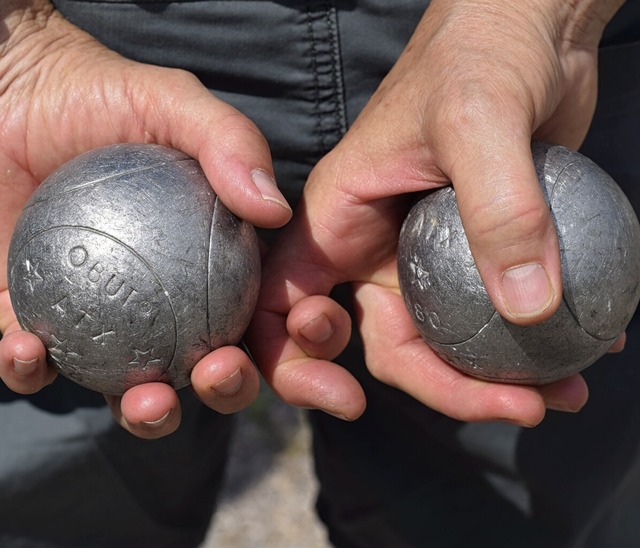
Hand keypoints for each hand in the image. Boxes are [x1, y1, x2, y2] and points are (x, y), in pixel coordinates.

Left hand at [0, 1, 290, 437]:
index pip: (264, 314)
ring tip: (145, 396)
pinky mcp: (32, 321)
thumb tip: (275, 211)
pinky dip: (31, 368)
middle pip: (211, 367)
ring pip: (134, 387)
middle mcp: (166, 302)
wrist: (10, 92)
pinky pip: (35, 363)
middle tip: (220, 371)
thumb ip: (231, 143)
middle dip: (230, 389)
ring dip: (146, 411)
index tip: (306, 332)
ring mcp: (102, 319)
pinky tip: (31, 348)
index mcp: (211, 266)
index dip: (296, 340)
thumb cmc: (100, 96)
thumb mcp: (175, 103)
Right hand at [249, 0, 623, 425]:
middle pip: (386, 346)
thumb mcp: (479, 118)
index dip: (299, 362)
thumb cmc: (479, 50)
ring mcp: (424, 256)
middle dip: (443, 389)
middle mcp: (373, 248)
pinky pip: (492, 314)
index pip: (287, 305)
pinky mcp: (476, 254)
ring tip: (566, 389)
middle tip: (522, 405)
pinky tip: (587, 346)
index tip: (347, 400)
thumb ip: (499, 209)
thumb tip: (528, 311)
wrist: (529, 25)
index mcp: (337, 220)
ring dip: (497, 379)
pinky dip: (532, 340)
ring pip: (445, 341)